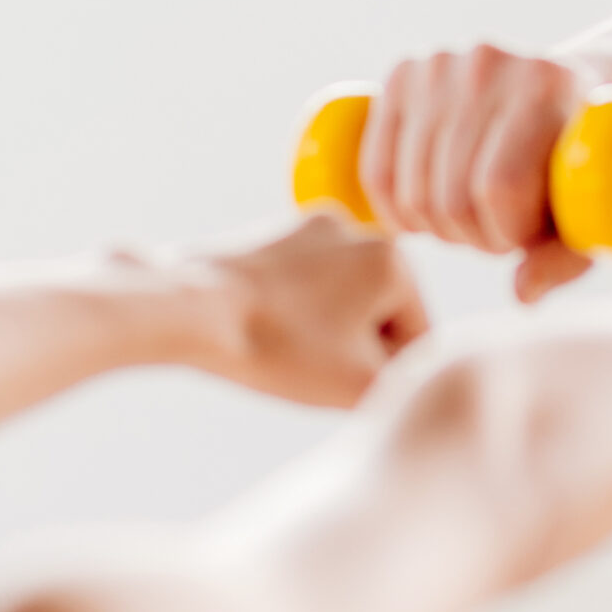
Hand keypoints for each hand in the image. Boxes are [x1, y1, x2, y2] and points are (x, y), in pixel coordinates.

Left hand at [190, 214, 430, 407]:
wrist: (185, 309)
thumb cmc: (275, 346)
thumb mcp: (359, 385)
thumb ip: (411, 382)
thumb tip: (425, 377)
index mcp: (393, 258)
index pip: (417, 336)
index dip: (385, 374)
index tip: (339, 382)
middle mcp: (357, 227)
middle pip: (378, 314)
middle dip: (354, 347)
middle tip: (310, 370)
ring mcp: (308, 225)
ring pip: (338, 299)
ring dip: (323, 331)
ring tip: (284, 353)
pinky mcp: (269, 233)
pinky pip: (300, 285)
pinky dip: (291, 311)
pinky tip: (264, 332)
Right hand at [363, 44, 601, 302]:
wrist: (581, 82)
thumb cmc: (588, 161)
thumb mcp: (595, 210)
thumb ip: (567, 257)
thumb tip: (522, 293)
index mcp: (549, 83)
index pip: (499, 188)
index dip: (508, 234)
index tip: (528, 236)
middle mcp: (491, 62)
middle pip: (451, 196)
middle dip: (474, 236)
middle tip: (500, 230)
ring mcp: (442, 64)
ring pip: (410, 189)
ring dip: (438, 226)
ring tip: (473, 214)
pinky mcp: (404, 73)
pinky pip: (376, 169)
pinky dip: (393, 209)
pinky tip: (422, 214)